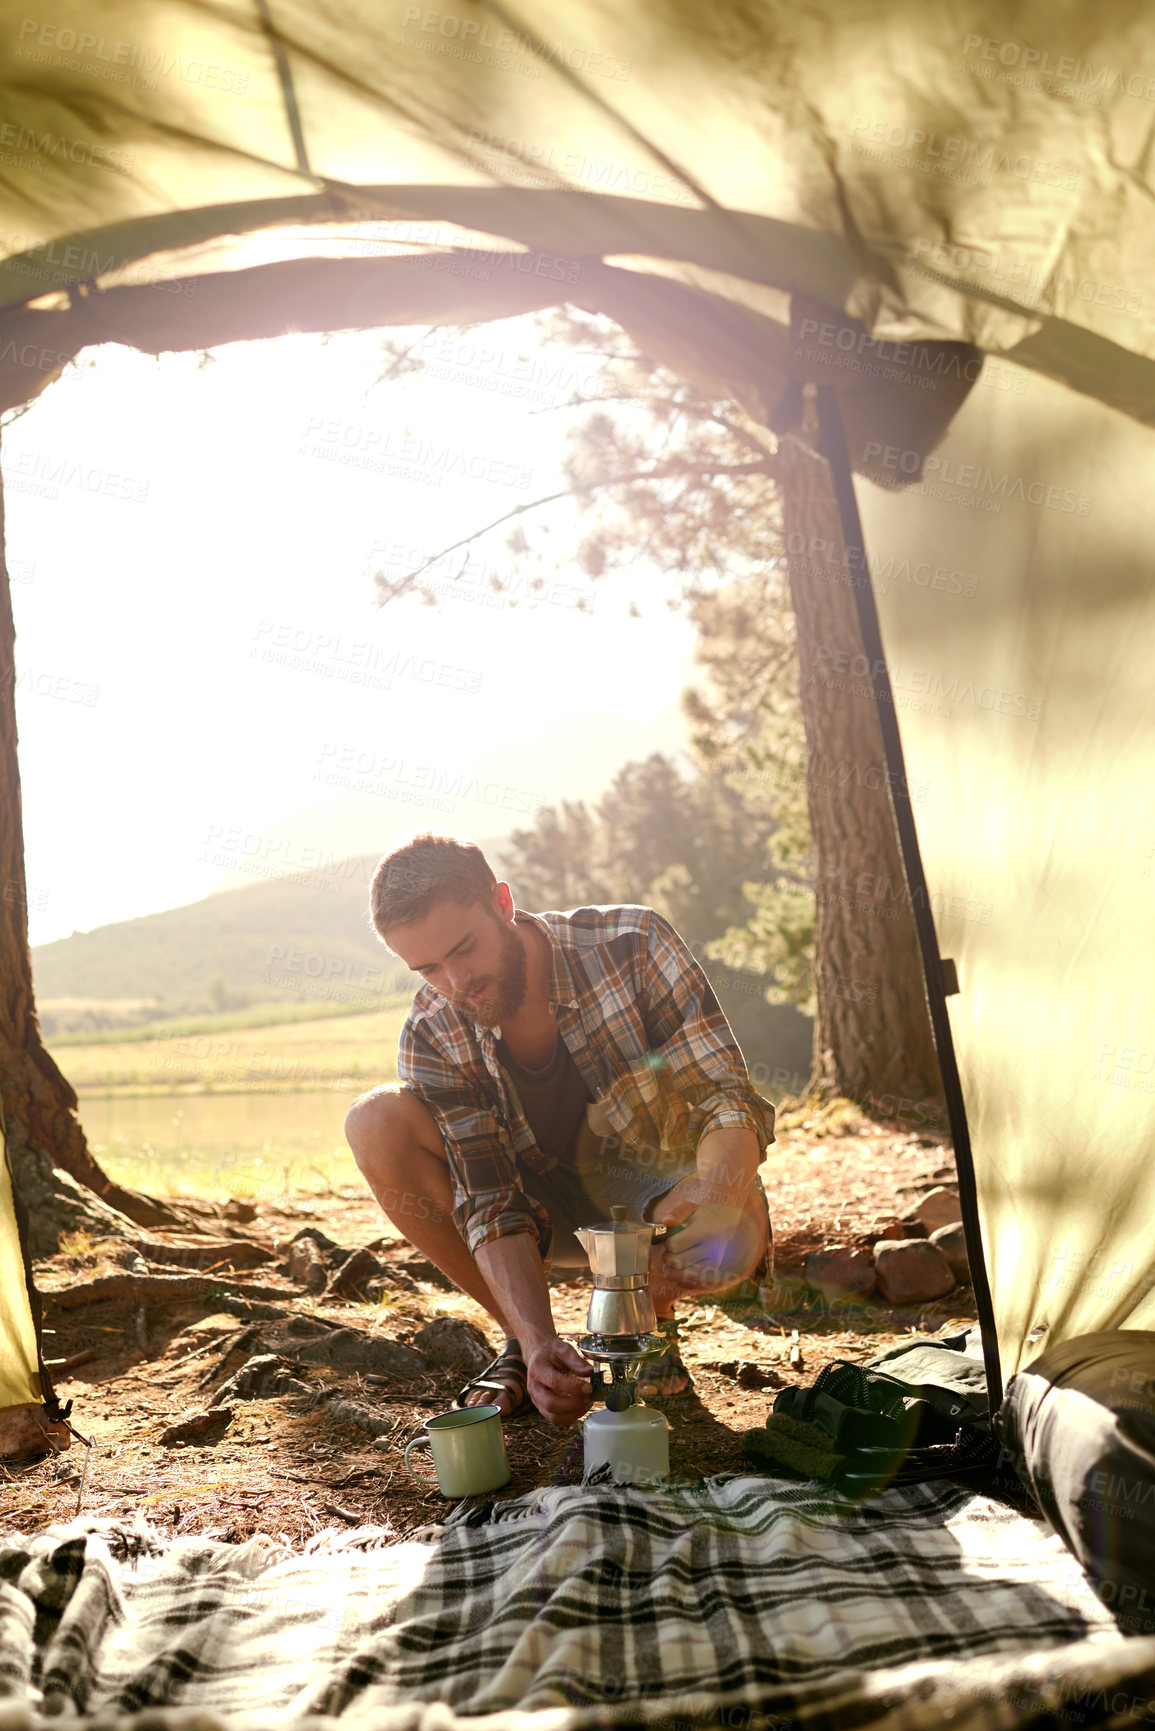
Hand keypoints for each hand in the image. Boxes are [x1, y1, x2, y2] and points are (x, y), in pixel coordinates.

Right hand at [526, 1335, 594, 1424]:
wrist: (537, 1355)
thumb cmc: (550, 1352)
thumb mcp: (563, 1350)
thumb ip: (576, 1361)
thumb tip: (589, 1372)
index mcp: (537, 1369)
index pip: (554, 1382)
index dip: (573, 1387)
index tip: (588, 1387)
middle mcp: (534, 1387)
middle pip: (550, 1404)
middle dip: (573, 1404)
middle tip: (588, 1397)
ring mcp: (536, 1399)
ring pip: (553, 1416)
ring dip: (573, 1414)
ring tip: (586, 1403)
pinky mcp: (542, 1407)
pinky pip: (555, 1419)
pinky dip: (570, 1417)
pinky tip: (580, 1407)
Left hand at [650, 1177, 762, 1297]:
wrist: (728, 1229)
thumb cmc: (705, 1218)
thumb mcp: (692, 1208)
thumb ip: (676, 1212)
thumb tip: (665, 1221)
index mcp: (706, 1231)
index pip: (674, 1245)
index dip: (668, 1242)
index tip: (674, 1237)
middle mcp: (713, 1251)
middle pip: (675, 1262)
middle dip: (667, 1256)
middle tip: (672, 1250)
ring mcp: (714, 1267)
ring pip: (680, 1276)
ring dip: (671, 1269)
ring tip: (675, 1259)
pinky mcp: (713, 1279)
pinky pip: (688, 1284)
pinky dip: (680, 1278)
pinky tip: (684, 1267)